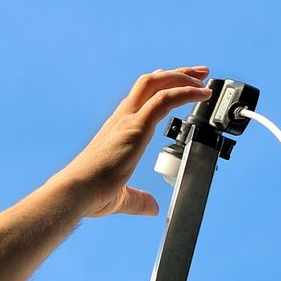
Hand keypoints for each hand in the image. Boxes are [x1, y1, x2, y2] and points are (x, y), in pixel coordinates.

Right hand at [56, 67, 212, 217]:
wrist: (77, 192)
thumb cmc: (91, 195)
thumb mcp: (121, 198)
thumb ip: (139, 200)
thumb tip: (152, 207)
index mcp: (117, 130)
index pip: (140, 98)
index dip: (160, 86)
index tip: (178, 83)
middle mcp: (122, 118)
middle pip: (151, 82)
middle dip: (177, 74)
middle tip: (200, 74)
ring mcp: (128, 120)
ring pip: (157, 83)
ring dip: (183, 78)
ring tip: (204, 79)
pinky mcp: (136, 127)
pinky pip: (165, 99)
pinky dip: (186, 92)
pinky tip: (201, 94)